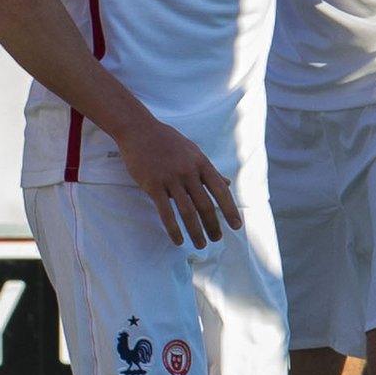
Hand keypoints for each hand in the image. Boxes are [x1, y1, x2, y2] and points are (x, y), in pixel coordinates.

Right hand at [111, 116, 243, 247]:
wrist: (139, 129)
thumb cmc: (167, 140)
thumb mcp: (192, 151)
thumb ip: (209, 170)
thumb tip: (227, 184)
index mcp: (201, 163)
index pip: (220, 190)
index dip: (230, 210)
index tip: (236, 226)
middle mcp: (188, 172)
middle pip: (205, 205)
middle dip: (213, 225)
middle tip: (217, 239)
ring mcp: (170, 179)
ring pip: (187, 211)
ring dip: (196, 231)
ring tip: (201, 244)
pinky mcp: (153, 185)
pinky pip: (165, 212)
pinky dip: (173, 229)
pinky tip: (178, 240)